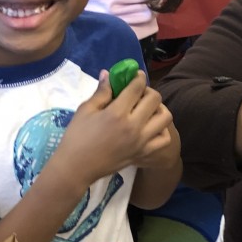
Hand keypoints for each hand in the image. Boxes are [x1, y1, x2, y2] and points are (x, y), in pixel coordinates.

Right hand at [58, 71, 175, 182]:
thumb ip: (101, 92)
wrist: (77, 167)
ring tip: (146, 109)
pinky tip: (150, 127)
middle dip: (148, 91)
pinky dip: (161, 130)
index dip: (138, 77)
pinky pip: (164, 139)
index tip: (135, 75)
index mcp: (117, 113)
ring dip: (159, 109)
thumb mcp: (85, 110)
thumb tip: (108, 74)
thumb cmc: (77, 137)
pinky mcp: (143, 153)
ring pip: (165, 117)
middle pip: (155, 99)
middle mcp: (134, 126)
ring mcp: (141, 141)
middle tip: (138, 93)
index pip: (137, 87)